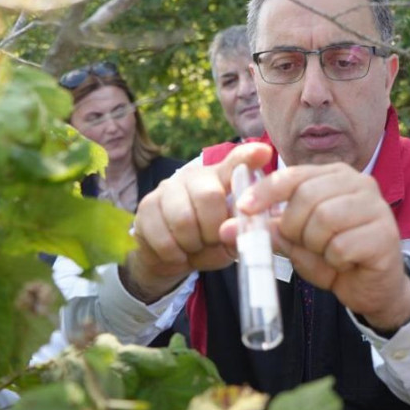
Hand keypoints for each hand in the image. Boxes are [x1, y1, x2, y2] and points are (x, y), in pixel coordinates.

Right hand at [123, 142, 273, 302]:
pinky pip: (164, 237)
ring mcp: (168, 188)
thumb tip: (235, 229)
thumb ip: (237, 233)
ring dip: (193, 245)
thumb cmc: (207, 243)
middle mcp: (195, 176)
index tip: (263, 152)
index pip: (236, 162)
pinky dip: (175, 255)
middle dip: (213, 229)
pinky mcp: (146, 206)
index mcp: (221, 180)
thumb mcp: (229, 241)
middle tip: (211, 241)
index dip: (248, 157)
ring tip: (193, 247)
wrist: (168, 257)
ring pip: (184, 219)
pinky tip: (177, 253)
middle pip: (209, 196)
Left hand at [221, 162, 409, 331]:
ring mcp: (376, 207)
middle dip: (294, 226)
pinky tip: (344, 263)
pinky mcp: (384, 234)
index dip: (265, 191)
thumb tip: (226, 229)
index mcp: (334, 176)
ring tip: (326, 253)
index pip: (293, 175)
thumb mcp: (295, 243)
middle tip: (303, 243)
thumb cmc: (333, 257)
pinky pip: (342, 246)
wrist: (371, 288)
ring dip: (315, 245)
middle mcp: (358, 183)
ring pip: (325, 219)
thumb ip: (267, 231)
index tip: (244, 208)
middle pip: (307, 197)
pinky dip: (333, 261)